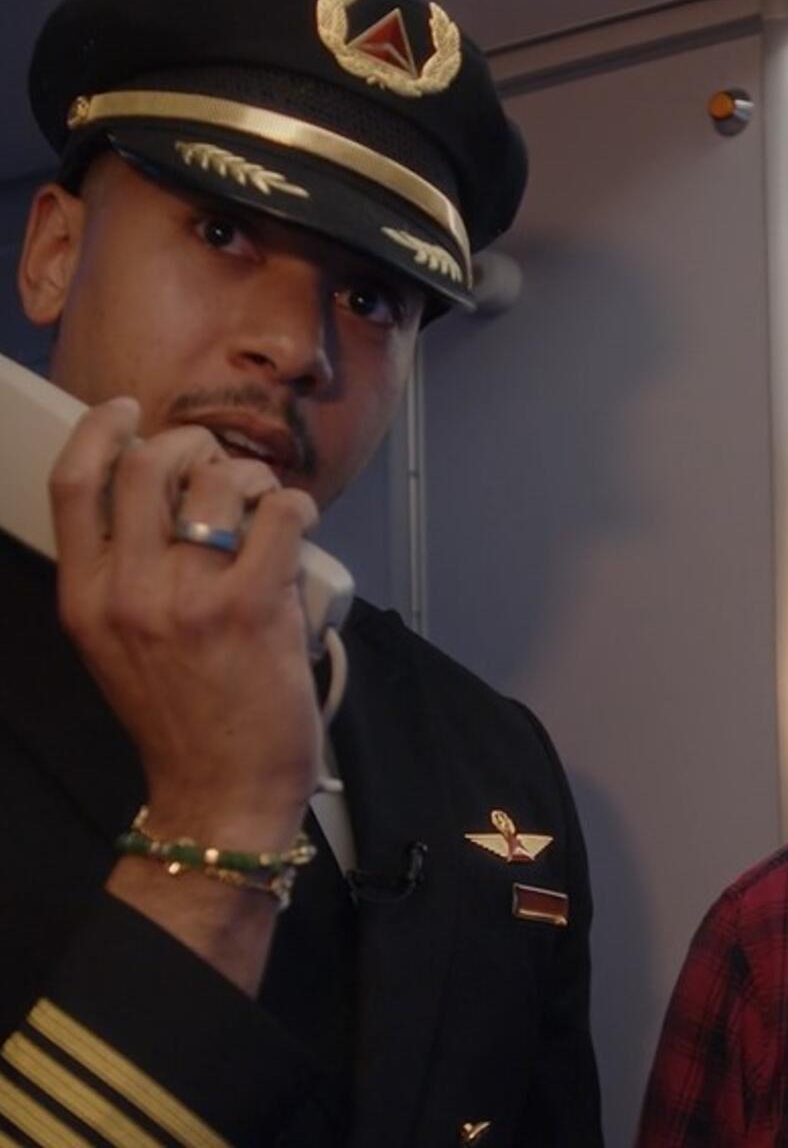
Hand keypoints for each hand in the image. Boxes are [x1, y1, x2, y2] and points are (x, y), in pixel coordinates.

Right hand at [50, 397, 321, 846]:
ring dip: (252, 477)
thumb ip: (128, 578)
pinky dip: (296, 505)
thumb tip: (171, 504)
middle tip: (221, 464)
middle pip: (147, 464)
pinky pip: (280, 514)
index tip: (125, 411)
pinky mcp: (252, 606)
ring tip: (266, 506)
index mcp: (86, 597)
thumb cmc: (181, 718)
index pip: (73, 485)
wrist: (218, 791)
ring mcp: (188, 597)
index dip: (99, 430)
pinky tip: (299, 522)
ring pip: (218, 480)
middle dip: (192, 443)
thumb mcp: (120, 647)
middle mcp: (127, 590)